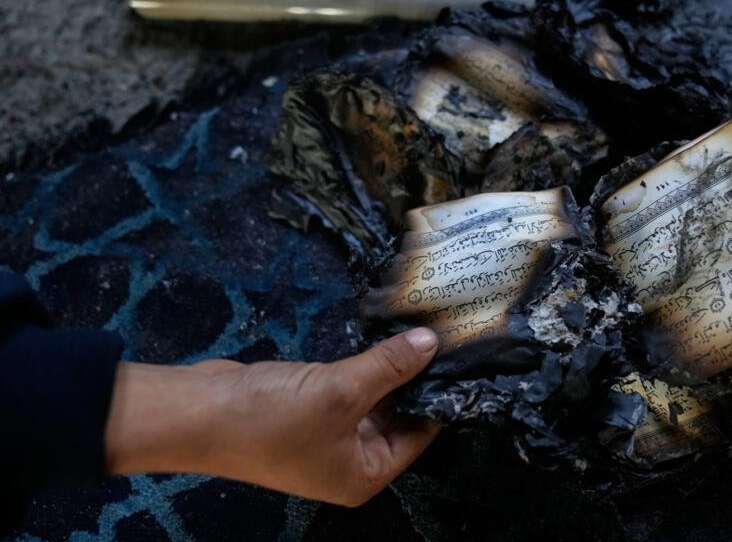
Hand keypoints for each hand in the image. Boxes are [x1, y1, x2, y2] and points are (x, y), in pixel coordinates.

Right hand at [105, 328, 439, 506]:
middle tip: (443, 335)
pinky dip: (362, 365)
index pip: (421, 434)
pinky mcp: (310, 410)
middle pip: (399, 415)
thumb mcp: (341, 390)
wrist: (198, 413)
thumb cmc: (271, 419)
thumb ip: (390, 366)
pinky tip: (382, 336)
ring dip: (388, 368)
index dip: (439, 395)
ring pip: (374, 397)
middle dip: (414, 378)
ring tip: (419, 329)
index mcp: (365, 474)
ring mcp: (329, 436)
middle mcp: (352, 461)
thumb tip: (431, 344)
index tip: (460, 356)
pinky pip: (349, 386)